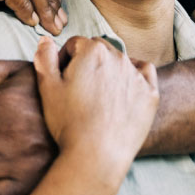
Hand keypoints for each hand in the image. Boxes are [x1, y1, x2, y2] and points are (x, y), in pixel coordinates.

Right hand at [34, 36, 158, 179]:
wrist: (97, 155)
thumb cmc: (69, 122)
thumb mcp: (47, 88)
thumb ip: (45, 58)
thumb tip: (46, 40)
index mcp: (92, 51)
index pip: (75, 44)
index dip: (65, 60)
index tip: (61, 79)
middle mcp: (118, 56)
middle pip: (99, 49)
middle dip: (88, 62)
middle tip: (79, 89)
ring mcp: (136, 75)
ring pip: (120, 61)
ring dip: (109, 71)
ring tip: (98, 97)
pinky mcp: (150, 93)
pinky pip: (145, 73)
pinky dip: (134, 77)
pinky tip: (123, 91)